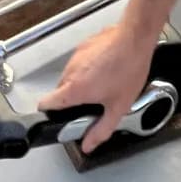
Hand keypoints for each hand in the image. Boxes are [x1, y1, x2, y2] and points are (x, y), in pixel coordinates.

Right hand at [36, 24, 154, 153]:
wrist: (136, 37)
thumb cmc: (129, 68)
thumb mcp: (119, 107)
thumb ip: (101, 130)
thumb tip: (89, 144)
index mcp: (74, 90)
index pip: (44, 104)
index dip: (48, 114)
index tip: (58, 118)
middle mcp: (71, 71)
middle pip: (60, 91)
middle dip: (72, 99)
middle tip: (91, 102)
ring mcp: (76, 56)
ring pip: (70, 75)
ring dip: (81, 82)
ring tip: (103, 83)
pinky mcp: (84, 45)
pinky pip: (80, 61)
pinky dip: (88, 67)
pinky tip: (106, 68)